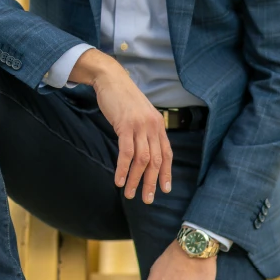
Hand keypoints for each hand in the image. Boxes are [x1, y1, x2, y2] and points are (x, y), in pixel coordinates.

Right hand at [69, 49, 171, 202]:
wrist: (112, 80)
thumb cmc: (124, 98)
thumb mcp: (141, 115)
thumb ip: (145, 131)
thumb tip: (145, 152)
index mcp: (158, 125)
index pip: (167, 153)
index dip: (167, 173)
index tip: (165, 189)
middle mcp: (153, 127)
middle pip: (156, 160)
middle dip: (151, 182)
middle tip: (147, 199)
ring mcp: (140, 126)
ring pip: (142, 159)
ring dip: (136, 179)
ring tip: (130, 194)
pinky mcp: (125, 125)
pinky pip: (126, 152)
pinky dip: (123, 168)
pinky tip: (119, 180)